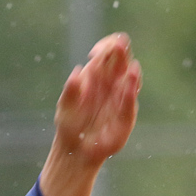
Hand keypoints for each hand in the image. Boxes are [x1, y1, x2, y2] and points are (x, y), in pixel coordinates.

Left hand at [40, 33, 141, 195]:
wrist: (76, 150)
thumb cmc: (69, 124)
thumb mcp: (65, 107)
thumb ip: (70, 91)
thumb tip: (76, 72)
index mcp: (96, 76)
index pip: (106, 54)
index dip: (104, 48)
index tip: (95, 53)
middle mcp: (112, 84)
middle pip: (121, 61)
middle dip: (121, 52)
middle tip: (119, 46)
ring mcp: (121, 98)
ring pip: (131, 79)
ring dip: (131, 73)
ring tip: (130, 69)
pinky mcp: (126, 116)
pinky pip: (130, 102)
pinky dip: (130, 93)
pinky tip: (129, 86)